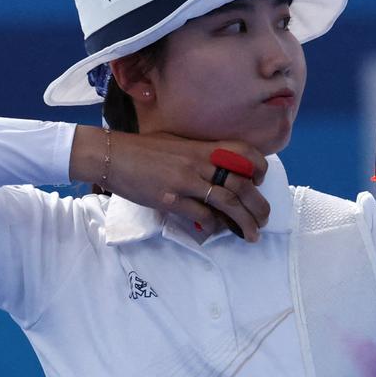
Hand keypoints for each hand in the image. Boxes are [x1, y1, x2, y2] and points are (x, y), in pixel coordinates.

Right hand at [70, 127, 270, 240]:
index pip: (244, 153)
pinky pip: (201, 215)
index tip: (260, 182)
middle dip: (258, 205)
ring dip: (244, 221)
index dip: (259, 168)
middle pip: (242, 184)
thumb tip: (222, 171)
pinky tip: (218, 231)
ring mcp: (185, 181)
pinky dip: (214, 225)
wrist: (111, 154)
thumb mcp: (179, 143)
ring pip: (227, 203)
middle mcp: (199, 162)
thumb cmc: (144, 149)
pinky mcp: (170, 199)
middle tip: (264, 219)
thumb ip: (202, 154)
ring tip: (252, 234)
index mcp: (203, 147)